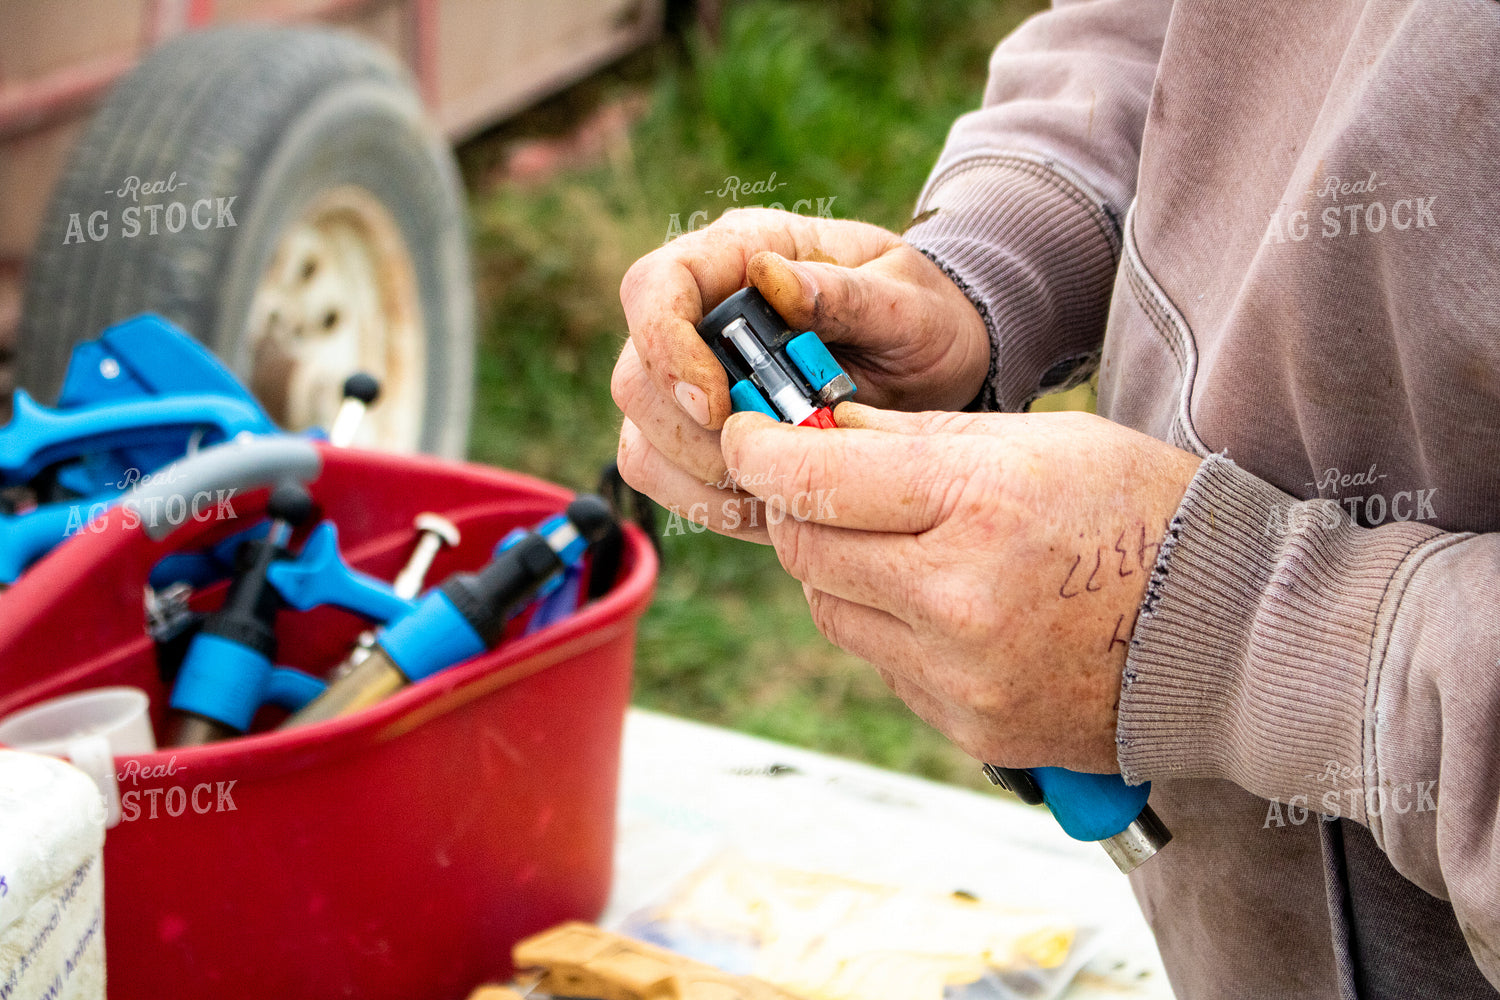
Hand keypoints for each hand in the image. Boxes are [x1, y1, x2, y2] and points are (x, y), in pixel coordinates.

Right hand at [613, 208, 988, 542]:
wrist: (935, 369)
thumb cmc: (922, 317)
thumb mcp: (907, 300)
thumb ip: (847, 292)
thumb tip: (771, 277)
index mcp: (736, 256)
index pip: (653, 288)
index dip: (666, 349)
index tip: (716, 404)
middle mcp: (697, 316)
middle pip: (636, 379)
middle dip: (694, 435)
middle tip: (770, 458)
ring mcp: (689, 380)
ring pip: (642, 441)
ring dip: (704, 480)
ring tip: (784, 487)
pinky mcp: (698, 438)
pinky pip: (669, 483)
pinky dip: (714, 506)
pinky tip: (776, 506)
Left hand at [717, 402, 1202, 771]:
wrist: (1234, 635)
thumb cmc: (1144, 512)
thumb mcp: (1037, 439)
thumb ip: (914, 438)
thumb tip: (820, 430)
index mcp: (979, 505)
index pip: (812, 480)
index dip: (759, 452)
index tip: (746, 436)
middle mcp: (959, 600)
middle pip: (806, 551)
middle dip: (798, 507)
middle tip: (819, 481)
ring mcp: (962, 677)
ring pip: (832, 611)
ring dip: (840, 568)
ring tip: (899, 541)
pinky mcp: (970, 728)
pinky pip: (883, 665)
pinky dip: (889, 626)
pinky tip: (942, 600)